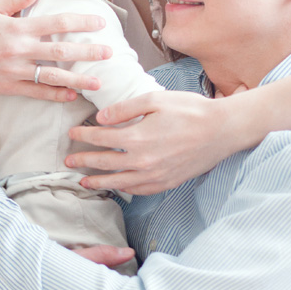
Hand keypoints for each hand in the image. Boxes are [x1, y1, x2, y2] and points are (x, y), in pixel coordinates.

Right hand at [0, 0, 111, 100]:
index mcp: (18, 28)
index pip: (56, 22)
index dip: (81, 21)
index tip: (101, 22)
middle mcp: (19, 50)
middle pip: (60, 51)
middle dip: (88, 52)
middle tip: (110, 53)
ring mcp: (15, 71)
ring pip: (53, 77)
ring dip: (78, 80)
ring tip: (99, 83)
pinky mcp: (10, 87)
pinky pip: (37, 93)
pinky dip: (55, 96)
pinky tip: (72, 96)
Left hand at [67, 89, 250, 194]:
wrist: (222, 130)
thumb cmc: (190, 110)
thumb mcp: (155, 99)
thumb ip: (125, 109)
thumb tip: (101, 118)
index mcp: (136, 138)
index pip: (100, 138)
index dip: (84, 136)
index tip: (73, 133)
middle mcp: (142, 162)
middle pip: (104, 163)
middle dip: (84, 161)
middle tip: (68, 161)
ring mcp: (154, 176)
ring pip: (118, 182)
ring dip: (98, 182)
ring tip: (84, 182)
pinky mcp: (167, 183)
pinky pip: (139, 191)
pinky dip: (124, 190)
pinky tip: (119, 187)